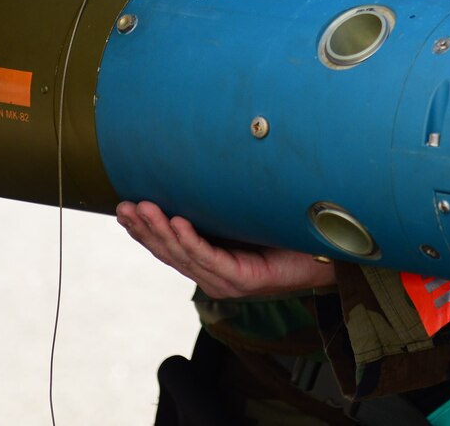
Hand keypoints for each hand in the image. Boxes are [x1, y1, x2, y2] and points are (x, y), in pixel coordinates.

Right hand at [117, 201, 337, 298]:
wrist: (326, 257)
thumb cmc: (288, 235)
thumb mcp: (246, 216)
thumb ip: (223, 205)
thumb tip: (203, 168)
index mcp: (211, 263)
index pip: (169, 247)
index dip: (143, 230)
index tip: (122, 209)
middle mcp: (214, 276)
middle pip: (169, 251)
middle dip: (143, 228)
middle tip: (123, 205)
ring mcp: (226, 281)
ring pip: (183, 254)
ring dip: (159, 230)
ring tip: (142, 208)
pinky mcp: (243, 281)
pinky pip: (210, 258)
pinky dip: (191, 240)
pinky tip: (177, 222)